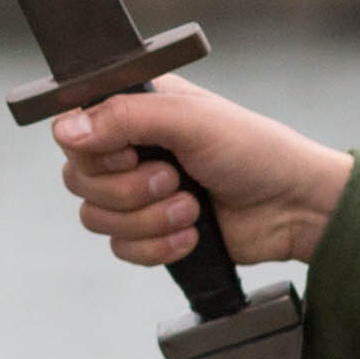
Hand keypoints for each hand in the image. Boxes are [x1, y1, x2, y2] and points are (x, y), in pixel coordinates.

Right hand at [48, 78, 350, 274]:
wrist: (294, 209)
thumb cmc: (255, 151)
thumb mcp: (191, 121)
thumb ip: (126, 118)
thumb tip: (65, 129)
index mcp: (136, 109)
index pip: (73, 128)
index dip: (94, 149)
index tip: (131, 154)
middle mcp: (130, 148)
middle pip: (78, 178)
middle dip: (130, 190)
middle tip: (175, 179)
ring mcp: (138, 193)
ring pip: (96, 218)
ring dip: (149, 220)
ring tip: (193, 208)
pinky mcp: (150, 232)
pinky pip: (121, 249)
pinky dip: (157, 246)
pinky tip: (193, 235)